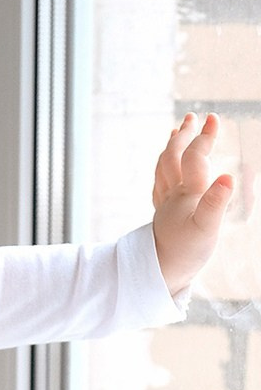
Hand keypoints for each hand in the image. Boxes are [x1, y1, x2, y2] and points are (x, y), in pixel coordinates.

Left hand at [152, 113, 231, 294]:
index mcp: (188, 194)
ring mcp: (166, 202)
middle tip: (193, 117)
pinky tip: (166, 166)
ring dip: (171, 147)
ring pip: (164, 168)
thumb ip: (217, 203)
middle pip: (174, 157)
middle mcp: (174, 194)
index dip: (204, 138)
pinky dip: (163, 168)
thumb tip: (228, 177)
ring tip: (176, 131)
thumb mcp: (208, 229)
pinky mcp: (163, 213)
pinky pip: (160, 183)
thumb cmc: (187, 252)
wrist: (162, 272)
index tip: (214, 119)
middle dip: (184, 135)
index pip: (194, 158)